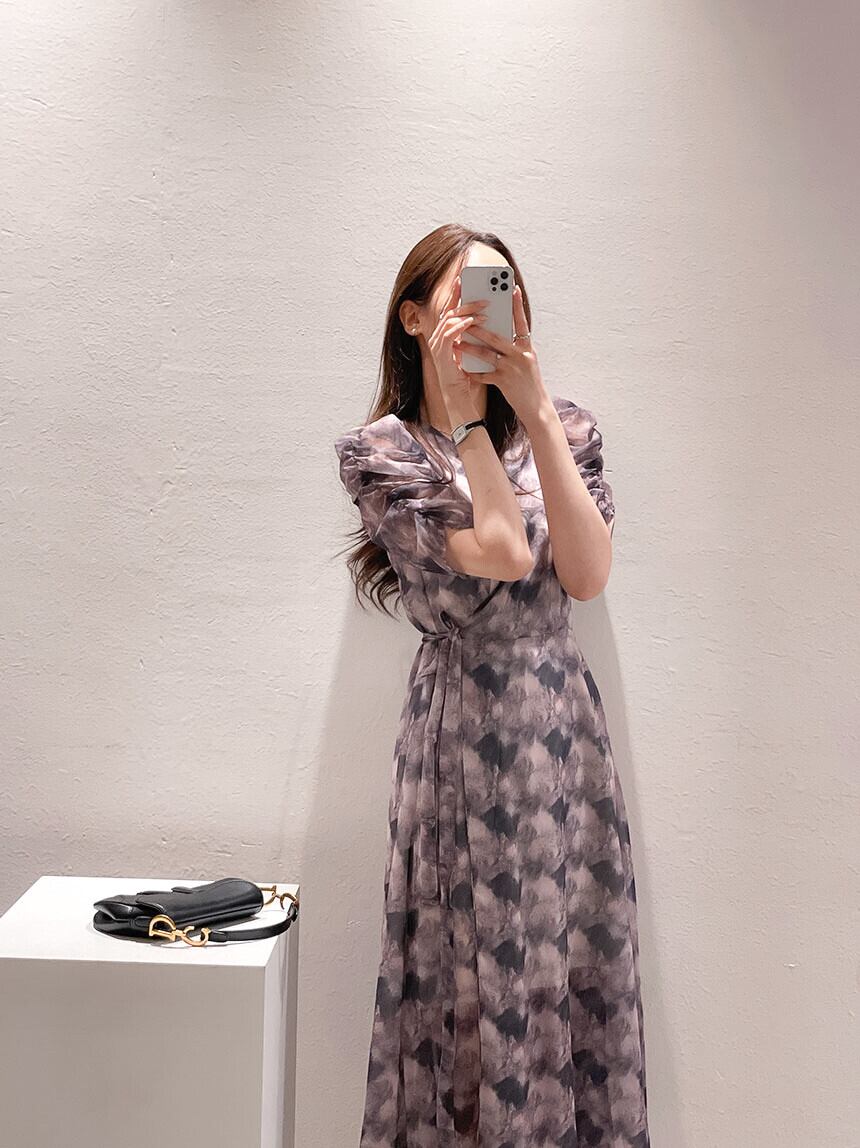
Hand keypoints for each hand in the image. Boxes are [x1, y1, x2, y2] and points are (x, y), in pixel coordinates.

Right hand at [426, 274, 488, 417]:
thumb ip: (473, 335)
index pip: (449, 310)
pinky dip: (461, 324)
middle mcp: (438, 338)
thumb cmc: (465, 376)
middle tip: (482, 293)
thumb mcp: (471, 351)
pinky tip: (474, 320)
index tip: (461, 279)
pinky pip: (450, 333)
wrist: (459, 397)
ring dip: (467, 311)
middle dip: (464, 298)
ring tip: (484, 307)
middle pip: (449, 310)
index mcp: (445, 336)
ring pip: (450, 319)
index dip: (453, 294)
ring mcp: (438, 345)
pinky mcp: (442, 353)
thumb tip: (487, 318)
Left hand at [459, 283, 547, 423]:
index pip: (522, 322)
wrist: (536, 406)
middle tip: (465, 316)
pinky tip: (463, 368)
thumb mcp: (527, 360)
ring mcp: (512, 368)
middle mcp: (520, 355)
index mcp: (527, 347)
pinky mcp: (504, 382)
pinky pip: (484, 375)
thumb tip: (500, 332)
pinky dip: (473, 372)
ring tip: (457, 342)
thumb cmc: (529, 382)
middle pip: (497, 336)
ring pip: (486, 354)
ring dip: (470, 347)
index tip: (512, 288)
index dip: (517, 305)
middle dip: (479, 327)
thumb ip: (516, 346)